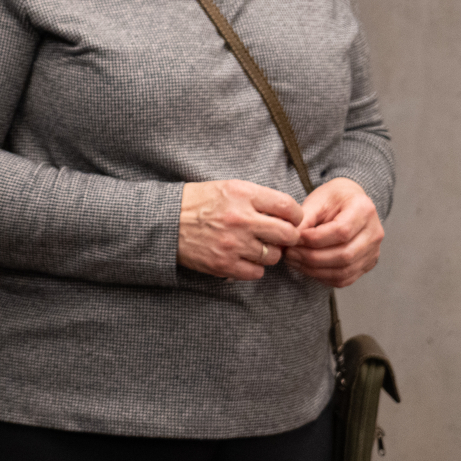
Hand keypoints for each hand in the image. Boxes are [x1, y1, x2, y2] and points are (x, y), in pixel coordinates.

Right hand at [178, 179, 303, 279]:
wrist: (165, 222)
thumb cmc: (198, 203)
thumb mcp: (227, 188)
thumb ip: (256, 199)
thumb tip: (286, 214)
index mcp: (242, 194)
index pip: (288, 206)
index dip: (295, 216)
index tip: (291, 220)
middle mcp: (241, 218)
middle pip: (287, 234)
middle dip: (287, 237)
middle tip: (278, 237)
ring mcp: (233, 243)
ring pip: (273, 256)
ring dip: (268, 253)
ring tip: (254, 246)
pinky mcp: (225, 264)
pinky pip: (256, 273)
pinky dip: (253, 268)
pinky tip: (243, 258)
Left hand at [287, 177, 383, 287]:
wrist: (349, 203)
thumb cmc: (333, 199)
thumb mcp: (317, 200)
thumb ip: (304, 218)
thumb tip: (290, 238)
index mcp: (364, 209)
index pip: (341, 231)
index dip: (315, 238)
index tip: (294, 238)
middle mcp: (374, 232)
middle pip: (344, 255)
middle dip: (311, 257)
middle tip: (289, 253)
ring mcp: (374, 251)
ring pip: (344, 271)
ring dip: (314, 270)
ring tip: (294, 260)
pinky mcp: (367, 264)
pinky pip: (345, 279)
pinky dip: (322, 277)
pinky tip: (306, 267)